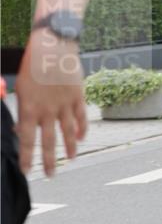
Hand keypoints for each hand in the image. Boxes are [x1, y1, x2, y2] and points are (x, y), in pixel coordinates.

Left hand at [14, 31, 86, 175]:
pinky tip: (82, 138)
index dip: (27, 157)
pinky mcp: (77, 96)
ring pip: (68, 132)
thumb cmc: (32, 66)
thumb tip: (18, 130)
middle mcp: (47, 110)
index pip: (27, 140)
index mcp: (29, 108)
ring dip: (69, 148)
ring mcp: (64, 104)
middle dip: (48, 161)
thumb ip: (22, 111)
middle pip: (48, 141)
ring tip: (70, 160)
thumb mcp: (20, 88)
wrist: (53, 47)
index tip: (27, 172)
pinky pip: (81, 117)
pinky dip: (82, 129)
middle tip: (50, 175)